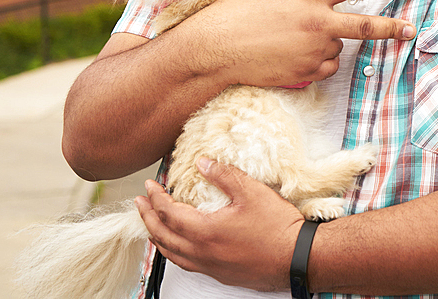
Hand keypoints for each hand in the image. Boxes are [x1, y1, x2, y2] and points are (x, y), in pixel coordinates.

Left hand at [135, 158, 303, 290]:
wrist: (297, 258)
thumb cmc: (277, 227)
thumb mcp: (251, 192)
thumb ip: (224, 175)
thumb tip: (202, 162)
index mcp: (204, 231)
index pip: (169, 213)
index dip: (156, 197)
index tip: (150, 185)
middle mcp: (202, 252)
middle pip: (163, 235)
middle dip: (147, 217)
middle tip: (140, 203)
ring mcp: (210, 266)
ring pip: (171, 254)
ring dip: (157, 236)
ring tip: (150, 225)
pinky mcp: (220, 274)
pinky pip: (185, 264)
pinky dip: (173, 252)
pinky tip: (178, 246)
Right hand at [184, 0, 414, 86]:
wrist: (218, 47)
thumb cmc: (236, 8)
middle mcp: (319, 22)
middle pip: (366, 26)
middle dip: (392, 27)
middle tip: (409, 29)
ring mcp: (315, 49)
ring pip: (338, 46)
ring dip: (328, 41)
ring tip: (298, 37)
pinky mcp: (307, 71)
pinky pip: (326, 67)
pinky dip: (319, 62)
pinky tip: (299, 56)